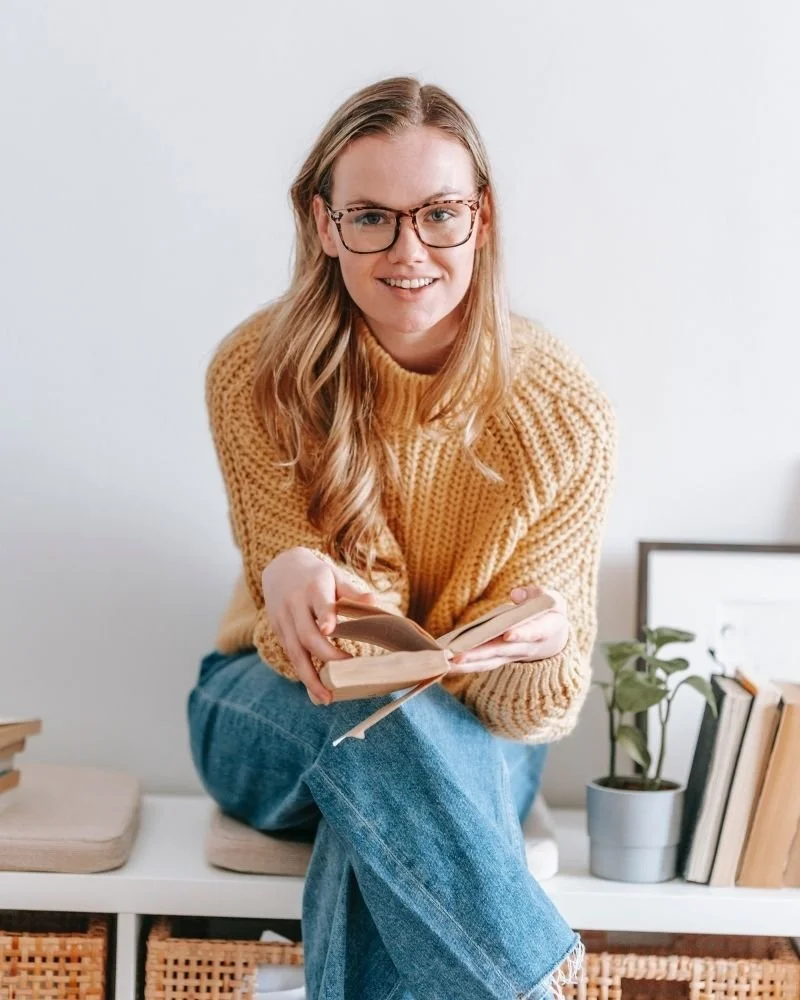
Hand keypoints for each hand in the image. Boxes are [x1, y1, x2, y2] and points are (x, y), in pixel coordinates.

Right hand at [262, 547, 380, 704]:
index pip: (319, 604)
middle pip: (306, 635)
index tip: (331, 630)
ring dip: (309, 677)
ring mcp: (283, 618)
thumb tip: (372, 601)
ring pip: (294, 652)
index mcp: (314, 587)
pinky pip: (290, 654)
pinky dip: (302, 672)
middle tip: (347, 675)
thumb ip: (352, 590)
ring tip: (326, 698)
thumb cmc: (316, 574)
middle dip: (325, 657)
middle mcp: (294, 604)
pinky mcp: (277, 629)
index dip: (325, 616)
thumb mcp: (334, 575)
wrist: (280, 567)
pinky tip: (315, 688)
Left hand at [447, 585, 568, 674]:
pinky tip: (447, 666)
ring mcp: (512, 655)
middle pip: (502, 651)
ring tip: (445, 663)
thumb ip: (535, 594)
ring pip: (490, 661)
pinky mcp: (501, 658)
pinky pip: (484, 664)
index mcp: (545, 629)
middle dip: (480, 653)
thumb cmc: (549, 612)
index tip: (508, 634)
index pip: (534, 632)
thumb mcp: (551, 598)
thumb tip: (515, 595)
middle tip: (458, 655)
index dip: (522, 633)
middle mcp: (527, 647)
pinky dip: (466, 666)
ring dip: (467, 664)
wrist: (554, 638)